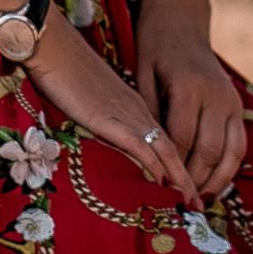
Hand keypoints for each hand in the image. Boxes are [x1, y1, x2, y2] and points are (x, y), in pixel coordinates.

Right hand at [25, 17, 203, 208]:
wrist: (54, 47)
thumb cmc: (66, 74)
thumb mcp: (92, 104)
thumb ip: (103, 123)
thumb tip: (105, 147)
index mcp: (134, 107)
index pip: (164, 142)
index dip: (178, 168)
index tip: (186, 192)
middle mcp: (137, 111)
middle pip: (171, 150)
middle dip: (186, 180)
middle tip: (198, 206)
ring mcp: (125, 114)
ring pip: (162, 149)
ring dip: (178, 178)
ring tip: (190, 203)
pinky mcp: (108, 118)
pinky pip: (138, 145)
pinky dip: (153, 166)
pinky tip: (164, 184)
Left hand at [135, 0, 247, 201]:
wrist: (182, 19)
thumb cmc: (153, 48)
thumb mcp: (142, 75)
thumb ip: (149, 115)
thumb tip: (147, 158)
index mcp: (189, 85)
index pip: (180, 140)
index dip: (169, 170)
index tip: (156, 194)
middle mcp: (216, 93)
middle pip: (207, 150)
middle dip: (192, 182)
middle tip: (175, 209)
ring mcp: (231, 99)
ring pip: (229, 151)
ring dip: (215, 181)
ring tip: (196, 204)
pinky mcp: (238, 104)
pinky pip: (240, 144)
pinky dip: (230, 169)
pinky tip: (214, 187)